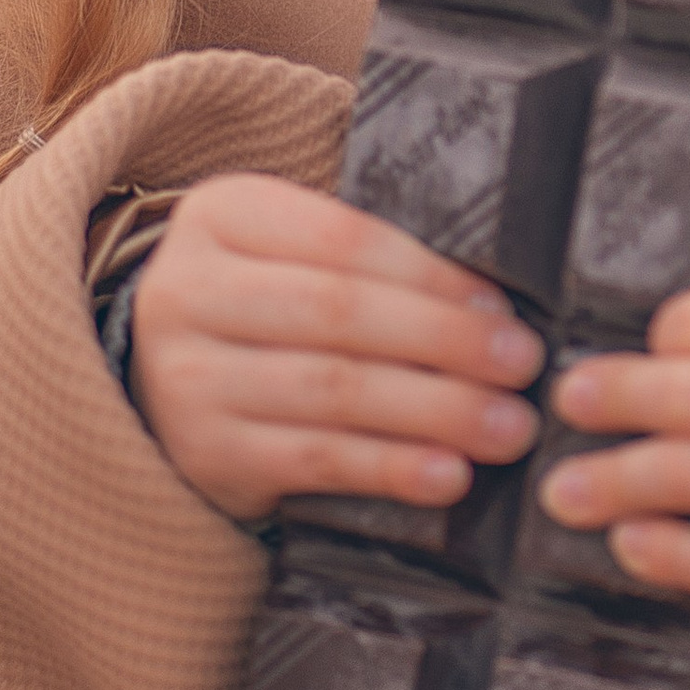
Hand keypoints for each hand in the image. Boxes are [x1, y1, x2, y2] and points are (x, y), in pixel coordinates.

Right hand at [129, 173, 544, 527]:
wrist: (167, 384)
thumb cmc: (269, 307)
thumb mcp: (294, 255)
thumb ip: (370, 261)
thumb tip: (494, 306)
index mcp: (222, 215)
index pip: (343, 239)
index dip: (431, 275)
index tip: (500, 306)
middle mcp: (187, 291)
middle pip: (339, 313)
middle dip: (445, 341)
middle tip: (522, 364)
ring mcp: (186, 377)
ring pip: (333, 389)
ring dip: (436, 410)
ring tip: (507, 427)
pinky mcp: (205, 454)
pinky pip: (315, 459)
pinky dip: (391, 468)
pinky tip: (449, 475)